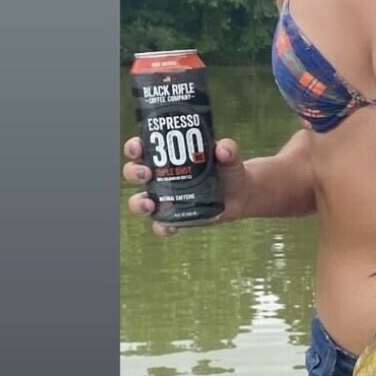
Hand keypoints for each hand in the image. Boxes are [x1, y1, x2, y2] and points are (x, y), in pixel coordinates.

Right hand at [121, 135, 247, 235]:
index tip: (137, 148)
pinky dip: (162, 228)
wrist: (241, 194)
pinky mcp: (175, 218)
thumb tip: (222, 148)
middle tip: (146, 174)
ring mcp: (165, 199)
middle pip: (134, 173)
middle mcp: (160, 177)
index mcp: (166, 156)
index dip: (134, 147)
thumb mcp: (229, 157)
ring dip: (138, 203)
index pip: (141, 149)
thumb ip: (228, 150)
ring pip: (139, 201)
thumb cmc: (229, 170)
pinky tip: (170, 227)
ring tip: (150, 204)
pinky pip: (161, 226)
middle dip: (133, 172)